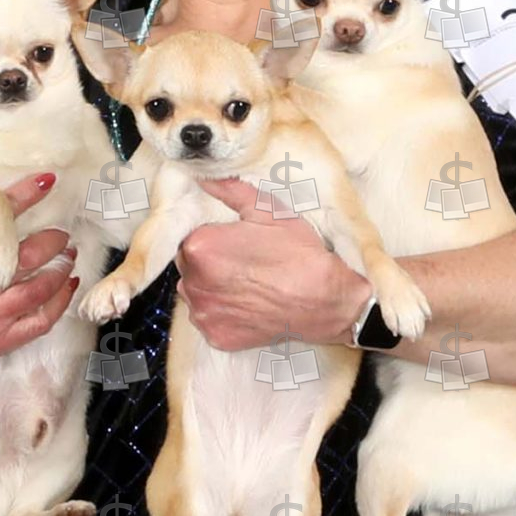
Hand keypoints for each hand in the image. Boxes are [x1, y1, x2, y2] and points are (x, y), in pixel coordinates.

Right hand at [0, 172, 79, 374]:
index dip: (24, 195)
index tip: (46, 181)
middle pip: (27, 253)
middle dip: (53, 239)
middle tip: (61, 233)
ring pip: (41, 285)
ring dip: (63, 266)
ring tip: (68, 254)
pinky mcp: (1, 339)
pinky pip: (43, 319)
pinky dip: (62, 299)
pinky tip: (68, 285)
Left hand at [178, 176, 363, 352]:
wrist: (325, 300)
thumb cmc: (299, 254)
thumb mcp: (268, 212)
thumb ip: (231, 192)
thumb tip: (206, 179)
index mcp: (200, 247)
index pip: (191, 239)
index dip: (215, 240)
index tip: (237, 245)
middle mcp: (192, 282)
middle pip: (190, 267)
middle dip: (210, 264)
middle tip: (245, 265)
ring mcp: (203, 313)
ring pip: (196, 294)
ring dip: (213, 289)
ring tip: (248, 286)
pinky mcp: (215, 336)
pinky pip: (209, 321)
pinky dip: (223, 314)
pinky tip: (248, 306)